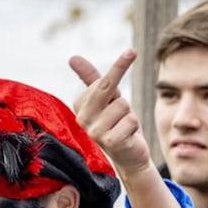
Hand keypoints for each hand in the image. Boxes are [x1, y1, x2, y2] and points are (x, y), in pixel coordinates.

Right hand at [70, 50, 151, 175]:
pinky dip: (134, 126)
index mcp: (79, 105)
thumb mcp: (107, 97)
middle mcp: (82, 118)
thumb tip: (72, 58)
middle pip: (106, 86)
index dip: (119, 67)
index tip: (130, 53)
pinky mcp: (109, 142)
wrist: (129, 154)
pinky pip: (131, 120)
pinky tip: (127, 136)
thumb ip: (91, 77)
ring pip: (124, 105)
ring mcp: (95, 131)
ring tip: (123, 125)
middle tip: (132, 54)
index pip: (101, 79)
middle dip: (121, 67)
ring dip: (130, 114)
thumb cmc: (117, 122)